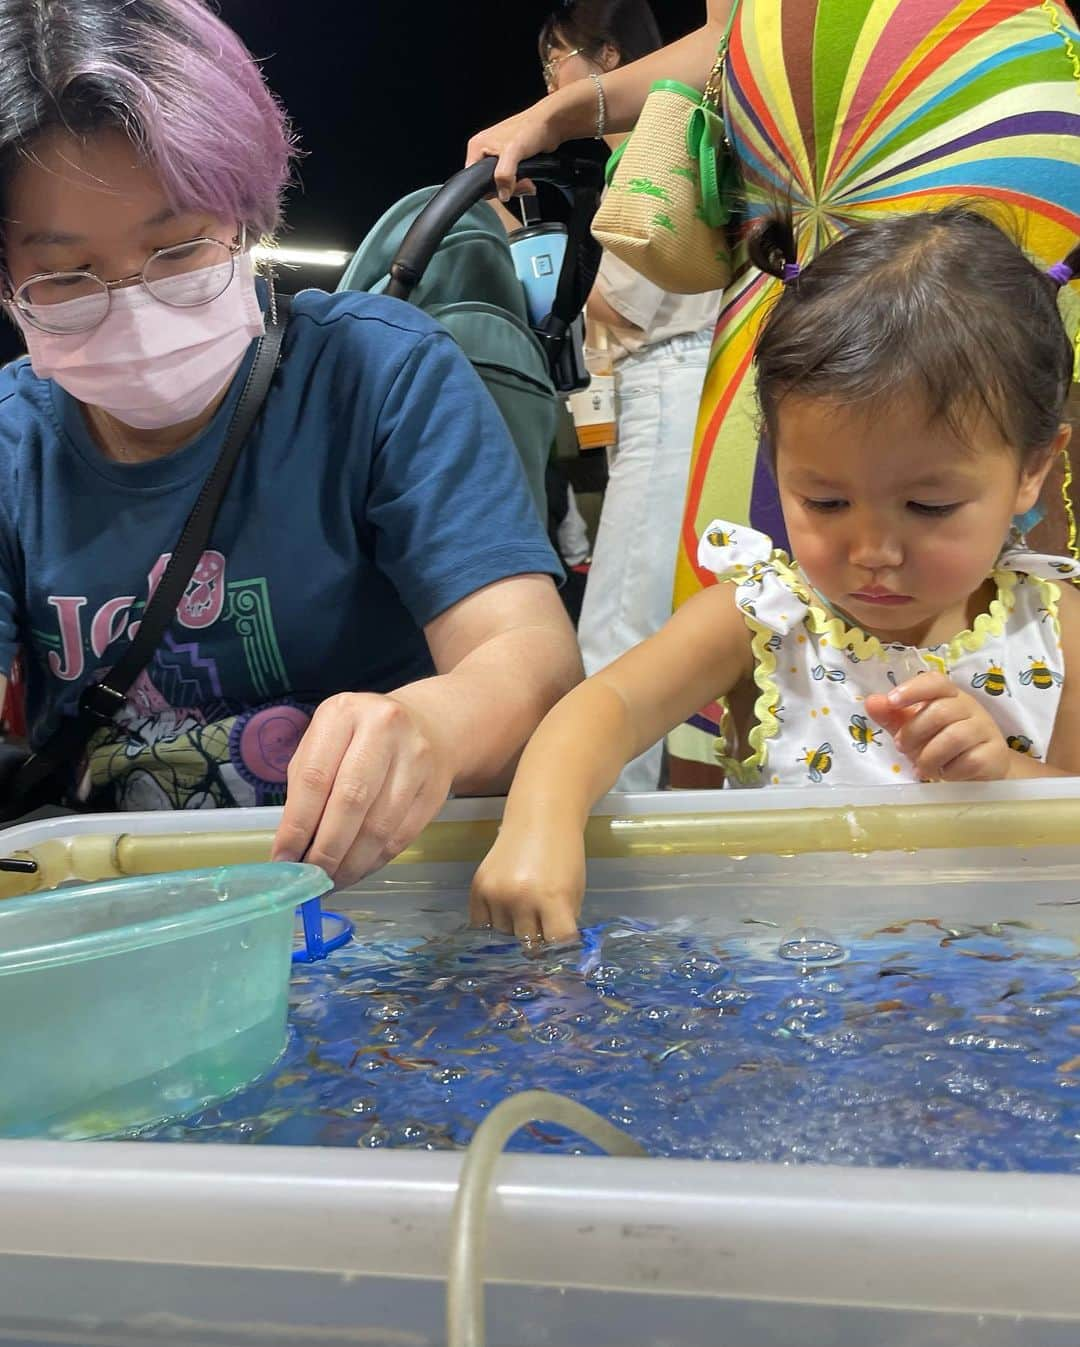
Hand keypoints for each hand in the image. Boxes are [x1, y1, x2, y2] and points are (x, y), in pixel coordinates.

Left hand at [272, 692, 453, 886]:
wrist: (427, 725)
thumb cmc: (360, 739)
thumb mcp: (324, 744)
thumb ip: (305, 789)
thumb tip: (291, 851)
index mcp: (342, 714)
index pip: (314, 778)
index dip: (297, 826)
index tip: (284, 860)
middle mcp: (383, 728)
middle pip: (350, 801)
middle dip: (326, 850)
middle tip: (311, 879)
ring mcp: (415, 757)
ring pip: (379, 825)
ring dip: (351, 863)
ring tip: (332, 881)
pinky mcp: (436, 787)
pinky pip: (401, 835)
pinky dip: (375, 860)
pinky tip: (358, 869)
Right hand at [465, 103, 556, 201]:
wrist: (550, 124)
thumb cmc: (531, 128)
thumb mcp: (513, 152)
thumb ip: (504, 174)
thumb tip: (502, 194)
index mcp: (478, 146)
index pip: (473, 177)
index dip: (488, 187)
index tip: (503, 188)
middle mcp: (485, 152)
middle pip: (488, 184)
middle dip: (506, 188)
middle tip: (519, 184)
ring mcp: (497, 157)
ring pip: (500, 185)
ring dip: (515, 188)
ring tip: (527, 183)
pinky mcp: (510, 162)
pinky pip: (510, 181)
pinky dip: (519, 185)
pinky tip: (528, 181)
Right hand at [469, 821, 585, 944]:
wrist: (539, 818)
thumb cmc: (564, 855)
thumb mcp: (575, 890)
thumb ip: (564, 920)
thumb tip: (553, 951)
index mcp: (553, 898)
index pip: (557, 943)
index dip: (562, 947)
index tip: (562, 946)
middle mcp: (522, 898)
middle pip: (529, 943)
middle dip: (538, 937)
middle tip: (542, 921)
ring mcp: (497, 893)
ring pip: (505, 934)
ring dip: (514, 927)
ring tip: (523, 905)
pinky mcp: (478, 887)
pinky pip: (482, 923)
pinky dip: (492, 920)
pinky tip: (504, 907)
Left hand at [865, 673, 1011, 780]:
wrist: (983, 767)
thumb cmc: (942, 743)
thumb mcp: (914, 729)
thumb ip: (892, 716)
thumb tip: (871, 702)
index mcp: (949, 695)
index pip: (935, 682)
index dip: (913, 689)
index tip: (892, 701)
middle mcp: (970, 707)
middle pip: (940, 712)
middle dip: (914, 733)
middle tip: (902, 748)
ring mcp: (985, 729)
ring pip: (955, 737)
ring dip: (929, 756)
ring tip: (921, 767)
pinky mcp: (994, 754)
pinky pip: (969, 761)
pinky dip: (950, 771)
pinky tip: (944, 774)